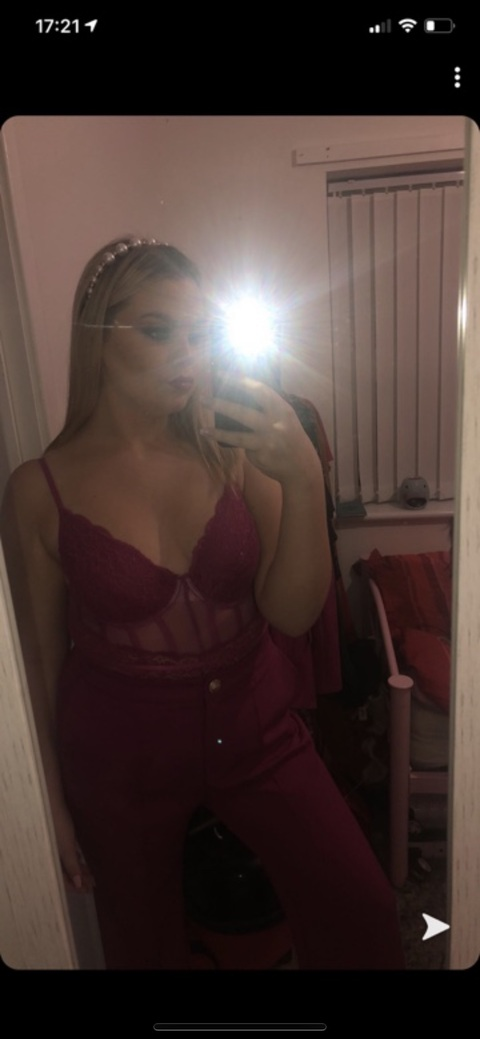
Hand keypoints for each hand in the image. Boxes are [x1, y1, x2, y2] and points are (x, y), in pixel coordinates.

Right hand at [51, 800, 94, 893]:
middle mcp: (50, 856)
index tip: (88, 890)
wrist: (50, 801)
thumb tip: (79, 885)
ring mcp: (54, 847)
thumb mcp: (66, 847)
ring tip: (91, 875)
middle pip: (65, 872)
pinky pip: (67, 853)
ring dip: (79, 869)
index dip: (75, 887)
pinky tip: (82, 860)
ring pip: (67, 863)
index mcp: (49, 861)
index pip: (62, 880)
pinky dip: (75, 859)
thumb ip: (72, 865)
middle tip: (93, 884)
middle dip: (79, 879)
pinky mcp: (58, 837)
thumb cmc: (57, 825)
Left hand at [201, 376, 319, 484]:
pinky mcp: (260, 454)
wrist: (302, 466)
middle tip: (203, 398)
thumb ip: (266, 407)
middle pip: (243, 412)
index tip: (222, 374)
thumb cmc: (289, 437)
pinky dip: (226, 440)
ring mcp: (266, 440)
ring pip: (237, 435)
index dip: (240, 381)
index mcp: (281, 409)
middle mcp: (274, 423)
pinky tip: (211, 435)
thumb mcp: (284, 417)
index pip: (259, 390)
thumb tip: (237, 394)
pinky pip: (240, 445)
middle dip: (221, 404)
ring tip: (202, 427)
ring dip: (217, 431)